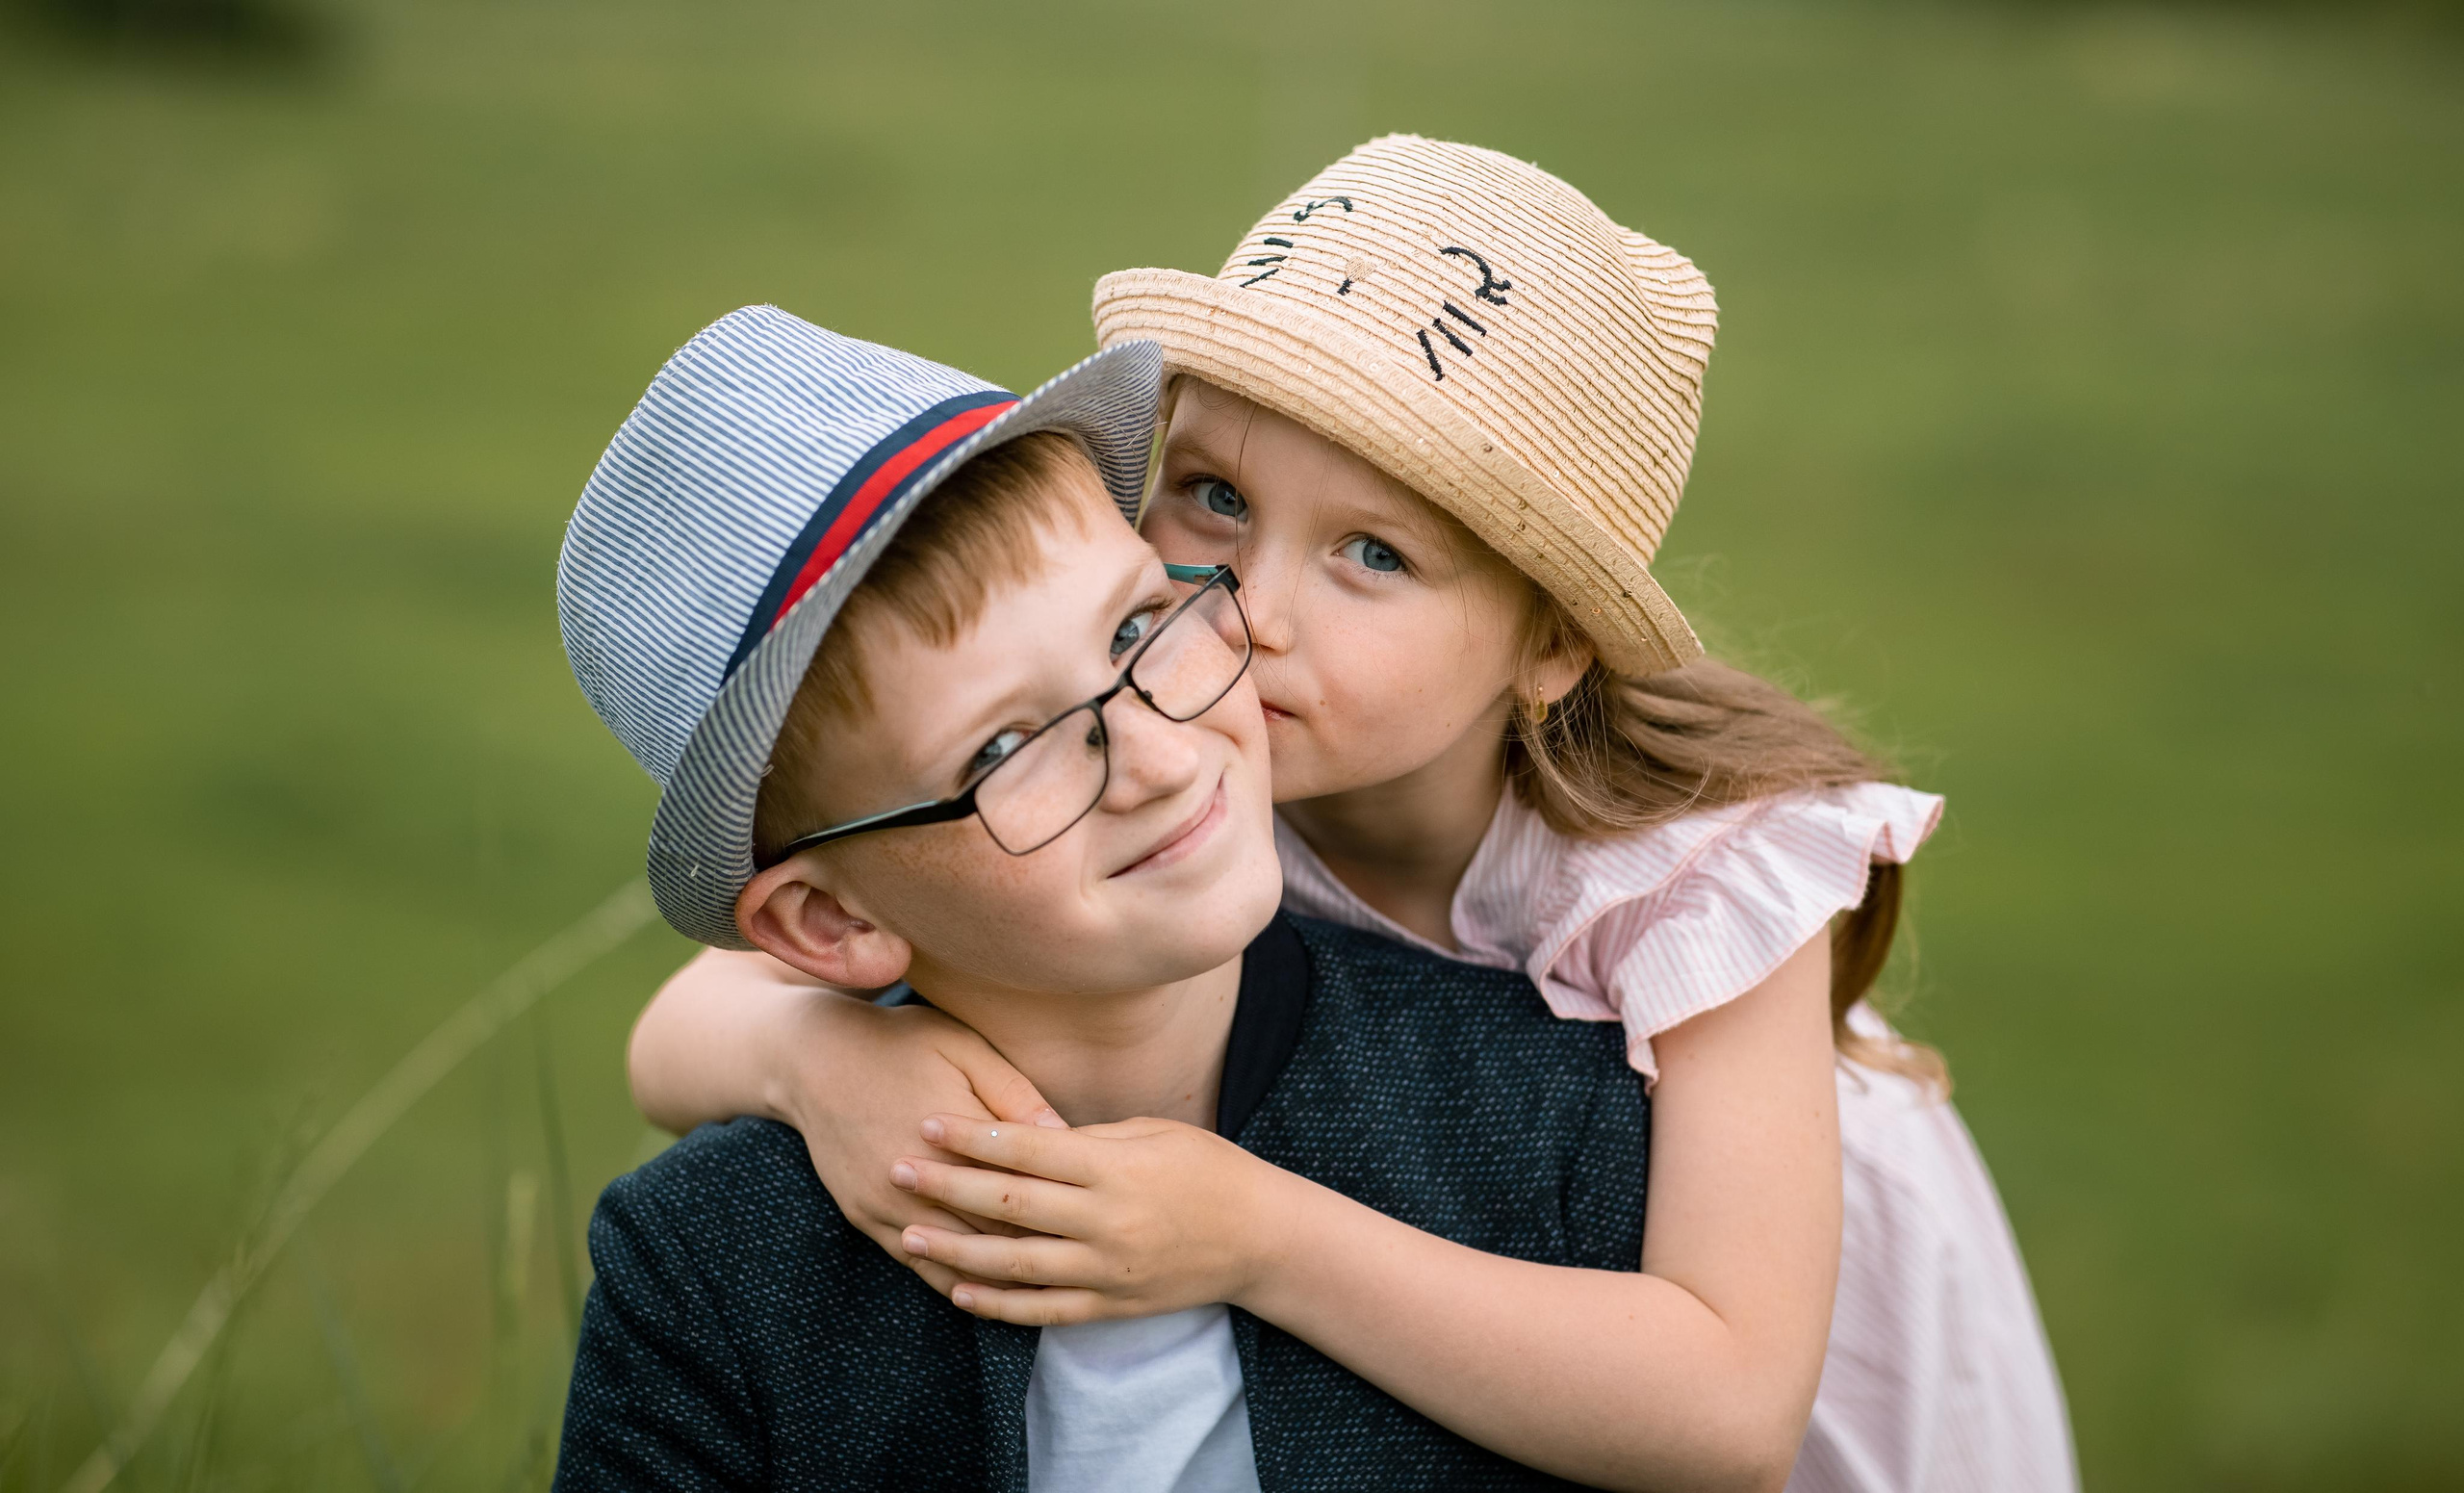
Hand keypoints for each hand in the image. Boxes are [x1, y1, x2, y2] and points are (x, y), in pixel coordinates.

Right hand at [780, 999, 1065, 1296]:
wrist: (810, 1058)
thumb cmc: (901, 1043)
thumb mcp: (965, 1049)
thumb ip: (1015, 1096)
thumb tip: (1068, 1137)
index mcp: (954, 1135)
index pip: (1018, 1191)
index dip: (1060, 1212)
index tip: (1096, 1221)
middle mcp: (918, 1179)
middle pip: (990, 1234)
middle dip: (1037, 1250)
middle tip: (1086, 1264)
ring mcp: (886, 1204)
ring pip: (953, 1259)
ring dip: (996, 1276)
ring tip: (1047, 1292)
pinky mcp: (864, 1215)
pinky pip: (913, 1262)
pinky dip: (950, 1279)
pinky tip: (981, 1291)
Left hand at [887, 1112, 1298, 1324]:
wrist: (1261, 1237)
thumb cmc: (1208, 1169)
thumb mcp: (1151, 1132)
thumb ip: (1086, 1138)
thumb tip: (1022, 1135)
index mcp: (1113, 1167)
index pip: (1026, 1149)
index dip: (971, 1137)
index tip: (928, 1122)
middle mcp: (1104, 1221)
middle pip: (1008, 1204)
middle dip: (946, 1186)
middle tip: (896, 1168)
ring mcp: (1105, 1269)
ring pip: (1015, 1263)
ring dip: (956, 1250)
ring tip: (909, 1233)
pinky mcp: (1111, 1304)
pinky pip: (1043, 1309)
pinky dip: (997, 1304)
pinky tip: (958, 1290)